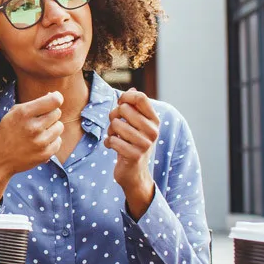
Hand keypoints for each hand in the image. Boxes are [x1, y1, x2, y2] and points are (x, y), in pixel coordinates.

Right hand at [0, 91, 63, 208]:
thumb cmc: (7, 132)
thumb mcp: (13, 113)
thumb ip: (33, 103)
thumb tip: (54, 96)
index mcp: (24, 113)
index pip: (54, 101)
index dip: (56, 98)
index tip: (54, 99)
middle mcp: (33, 127)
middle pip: (57, 113)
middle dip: (50, 114)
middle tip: (40, 120)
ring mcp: (40, 142)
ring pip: (59, 127)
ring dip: (52, 127)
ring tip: (40, 132)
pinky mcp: (45, 154)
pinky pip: (58, 141)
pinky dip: (52, 141)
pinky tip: (41, 142)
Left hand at [106, 89, 158, 219]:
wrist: (134, 173)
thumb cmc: (132, 144)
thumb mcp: (137, 125)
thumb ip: (134, 107)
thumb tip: (132, 90)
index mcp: (154, 120)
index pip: (140, 98)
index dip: (125, 97)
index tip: (120, 105)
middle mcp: (153, 131)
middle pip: (124, 109)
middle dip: (114, 116)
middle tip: (116, 126)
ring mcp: (145, 144)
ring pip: (116, 124)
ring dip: (110, 131)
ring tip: (115, 138)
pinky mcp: (135, 155)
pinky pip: (112, 140)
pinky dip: (108, 143)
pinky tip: (113, 148)